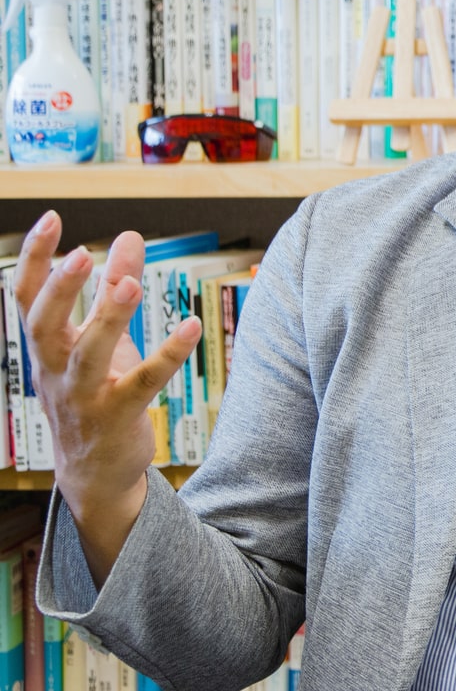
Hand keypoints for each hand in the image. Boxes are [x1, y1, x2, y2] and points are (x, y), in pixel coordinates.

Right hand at [15, 211, 200, 584]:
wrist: (94, 471)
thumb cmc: (94, 391)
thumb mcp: (100, 337)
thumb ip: (113, 286)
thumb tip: (129, 237)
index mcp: (45, 347)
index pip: (28, 298)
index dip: (36, 259)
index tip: (52, 218)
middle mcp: (54, 370)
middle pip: (44, 325)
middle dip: (61, 290)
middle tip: (81, 254)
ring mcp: (83, 397)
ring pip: (88, 355)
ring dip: (106, 318)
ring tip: (129, 284)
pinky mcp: (118, 417)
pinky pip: (143, 383)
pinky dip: (167, 355)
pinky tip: (192, 326)